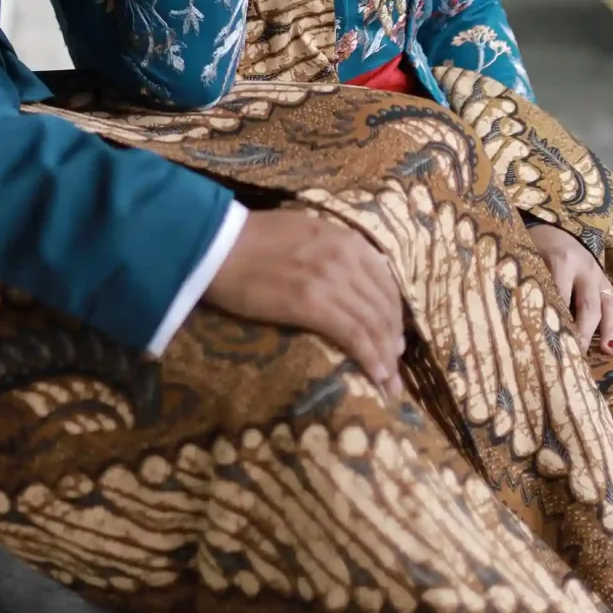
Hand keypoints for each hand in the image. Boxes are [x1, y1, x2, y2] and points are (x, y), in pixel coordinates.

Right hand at [203, 206, 405, 386]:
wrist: (217, 245)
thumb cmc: (251, 238)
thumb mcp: (304, 232)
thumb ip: (331, 250)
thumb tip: (346, 278)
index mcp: (344, 239)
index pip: (384, 280)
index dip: (393, 311)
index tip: (394, 333)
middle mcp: (344, 257)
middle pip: (383, 305)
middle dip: (393, 338)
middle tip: (395, 364)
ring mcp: (330, 280)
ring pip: (373, 324)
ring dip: (386, 356)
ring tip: (390, 381)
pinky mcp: (312, 304)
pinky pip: (354, 335)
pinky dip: (370, 358)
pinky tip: (377, 376)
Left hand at [523, 222, 612, 352]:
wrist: (552, 229)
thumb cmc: (535, 248)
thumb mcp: (529, 259)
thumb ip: (532, 283)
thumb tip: (528, 320)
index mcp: (562, 262)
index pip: (562, 296)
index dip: (559, 321)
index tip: (554, 344)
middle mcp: (586, 269)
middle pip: (589, 305)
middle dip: (585, 331)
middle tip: (578, 354)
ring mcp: (600, 276)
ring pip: (611, 305)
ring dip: (610, 329)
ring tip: (607, 349)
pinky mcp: (607, 282)